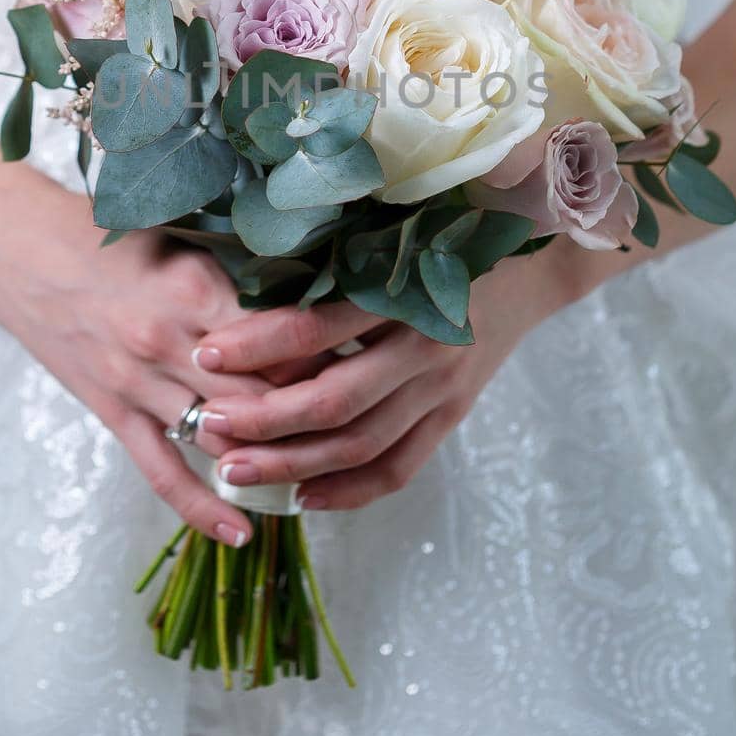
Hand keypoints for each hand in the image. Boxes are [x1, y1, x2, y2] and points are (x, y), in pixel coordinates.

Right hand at [0, 174, 381, 542]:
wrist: (20, 252)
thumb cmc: (109, 233)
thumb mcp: (182, 233)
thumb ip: (243, 263)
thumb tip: (322, 277)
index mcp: (194, 290)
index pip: (281, 339)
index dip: (327, 355)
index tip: (368, 360)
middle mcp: (168, 344)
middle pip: (260, 396)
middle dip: (311, 414)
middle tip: (362, 422)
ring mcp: (138, 385)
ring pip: (220, 437)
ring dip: (271, 458)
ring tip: (324, 474)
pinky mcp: (113, 414)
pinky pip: (162, 474)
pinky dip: (204, 506)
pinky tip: (243, 531)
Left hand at [194, 249, 584, 509]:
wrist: (530, 268)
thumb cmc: (445, 240)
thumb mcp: (392, 239)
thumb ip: (332, 266)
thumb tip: (247, 298)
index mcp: (403, 294)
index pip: (317, 326)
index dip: (256, 344)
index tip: (206, 354)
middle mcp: (425, 347)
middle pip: (332, 400)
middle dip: (261, 418)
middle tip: (204, 422)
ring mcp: (443, 390)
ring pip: (359, 444)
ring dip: (291, 464)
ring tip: (233, 469)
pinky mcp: (452, 417)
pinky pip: (398, 468)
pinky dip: (348, 491)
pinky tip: (302, 497)